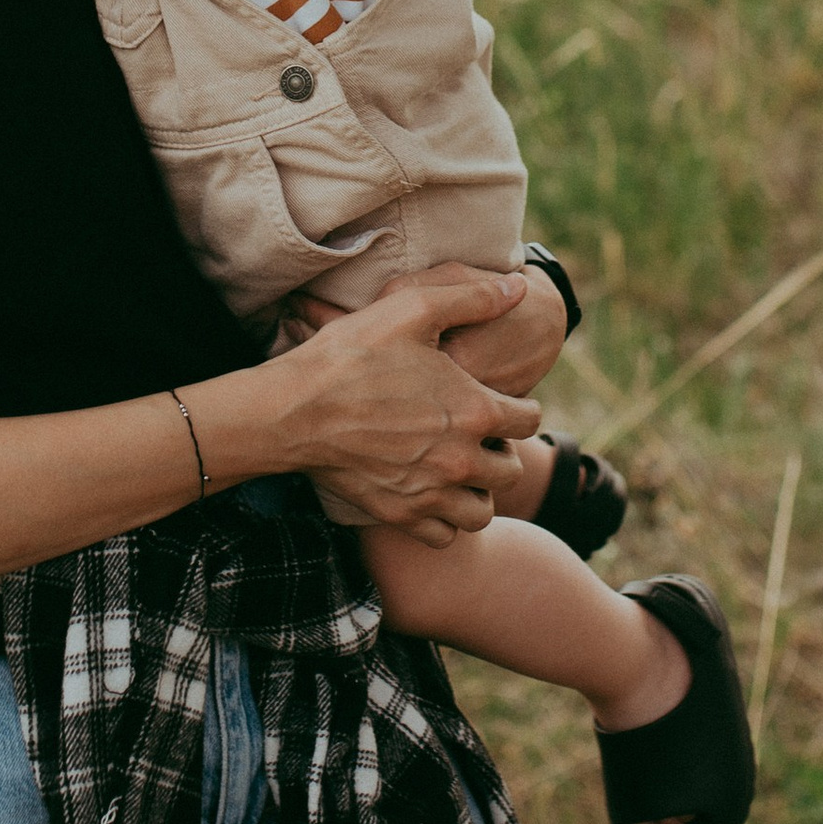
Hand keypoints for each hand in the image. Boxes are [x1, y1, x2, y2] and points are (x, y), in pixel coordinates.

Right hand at [255, 267, 540, 547]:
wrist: (293, 410)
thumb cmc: (352, 354)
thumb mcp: (412, 309)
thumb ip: (473, 298)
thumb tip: (518, 288)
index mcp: (474, 410)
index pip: (529, 420)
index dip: (518, 405)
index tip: (496, 399)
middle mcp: (460, 460)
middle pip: (511, 469)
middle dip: (501, 450)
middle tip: (476, 434)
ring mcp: (430, 493)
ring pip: (482, 512)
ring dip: (478, 490)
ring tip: (459, 468)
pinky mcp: (399, 515)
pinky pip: (444, 536)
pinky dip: (444, 520)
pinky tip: (429, 492)